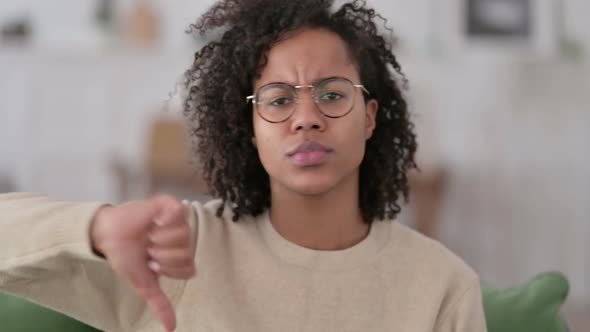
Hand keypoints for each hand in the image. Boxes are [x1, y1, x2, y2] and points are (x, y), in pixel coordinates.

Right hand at [90, 195, 194, 331]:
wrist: (108, 236)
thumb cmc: (126, 256)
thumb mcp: (144, 283)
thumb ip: (160, 303)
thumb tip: (172, 328)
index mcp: (180, 256)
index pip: (189, 269)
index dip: (167, 269)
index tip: (151, 264)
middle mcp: (183, 239)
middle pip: (186, 253)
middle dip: (161, 255)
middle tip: (147, 248)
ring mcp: (178, 221)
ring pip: (183, 236)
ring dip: (159, 239)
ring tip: (147, 235)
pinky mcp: (170, 205)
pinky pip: (180, 213)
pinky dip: (164, 220)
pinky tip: (154, 222)